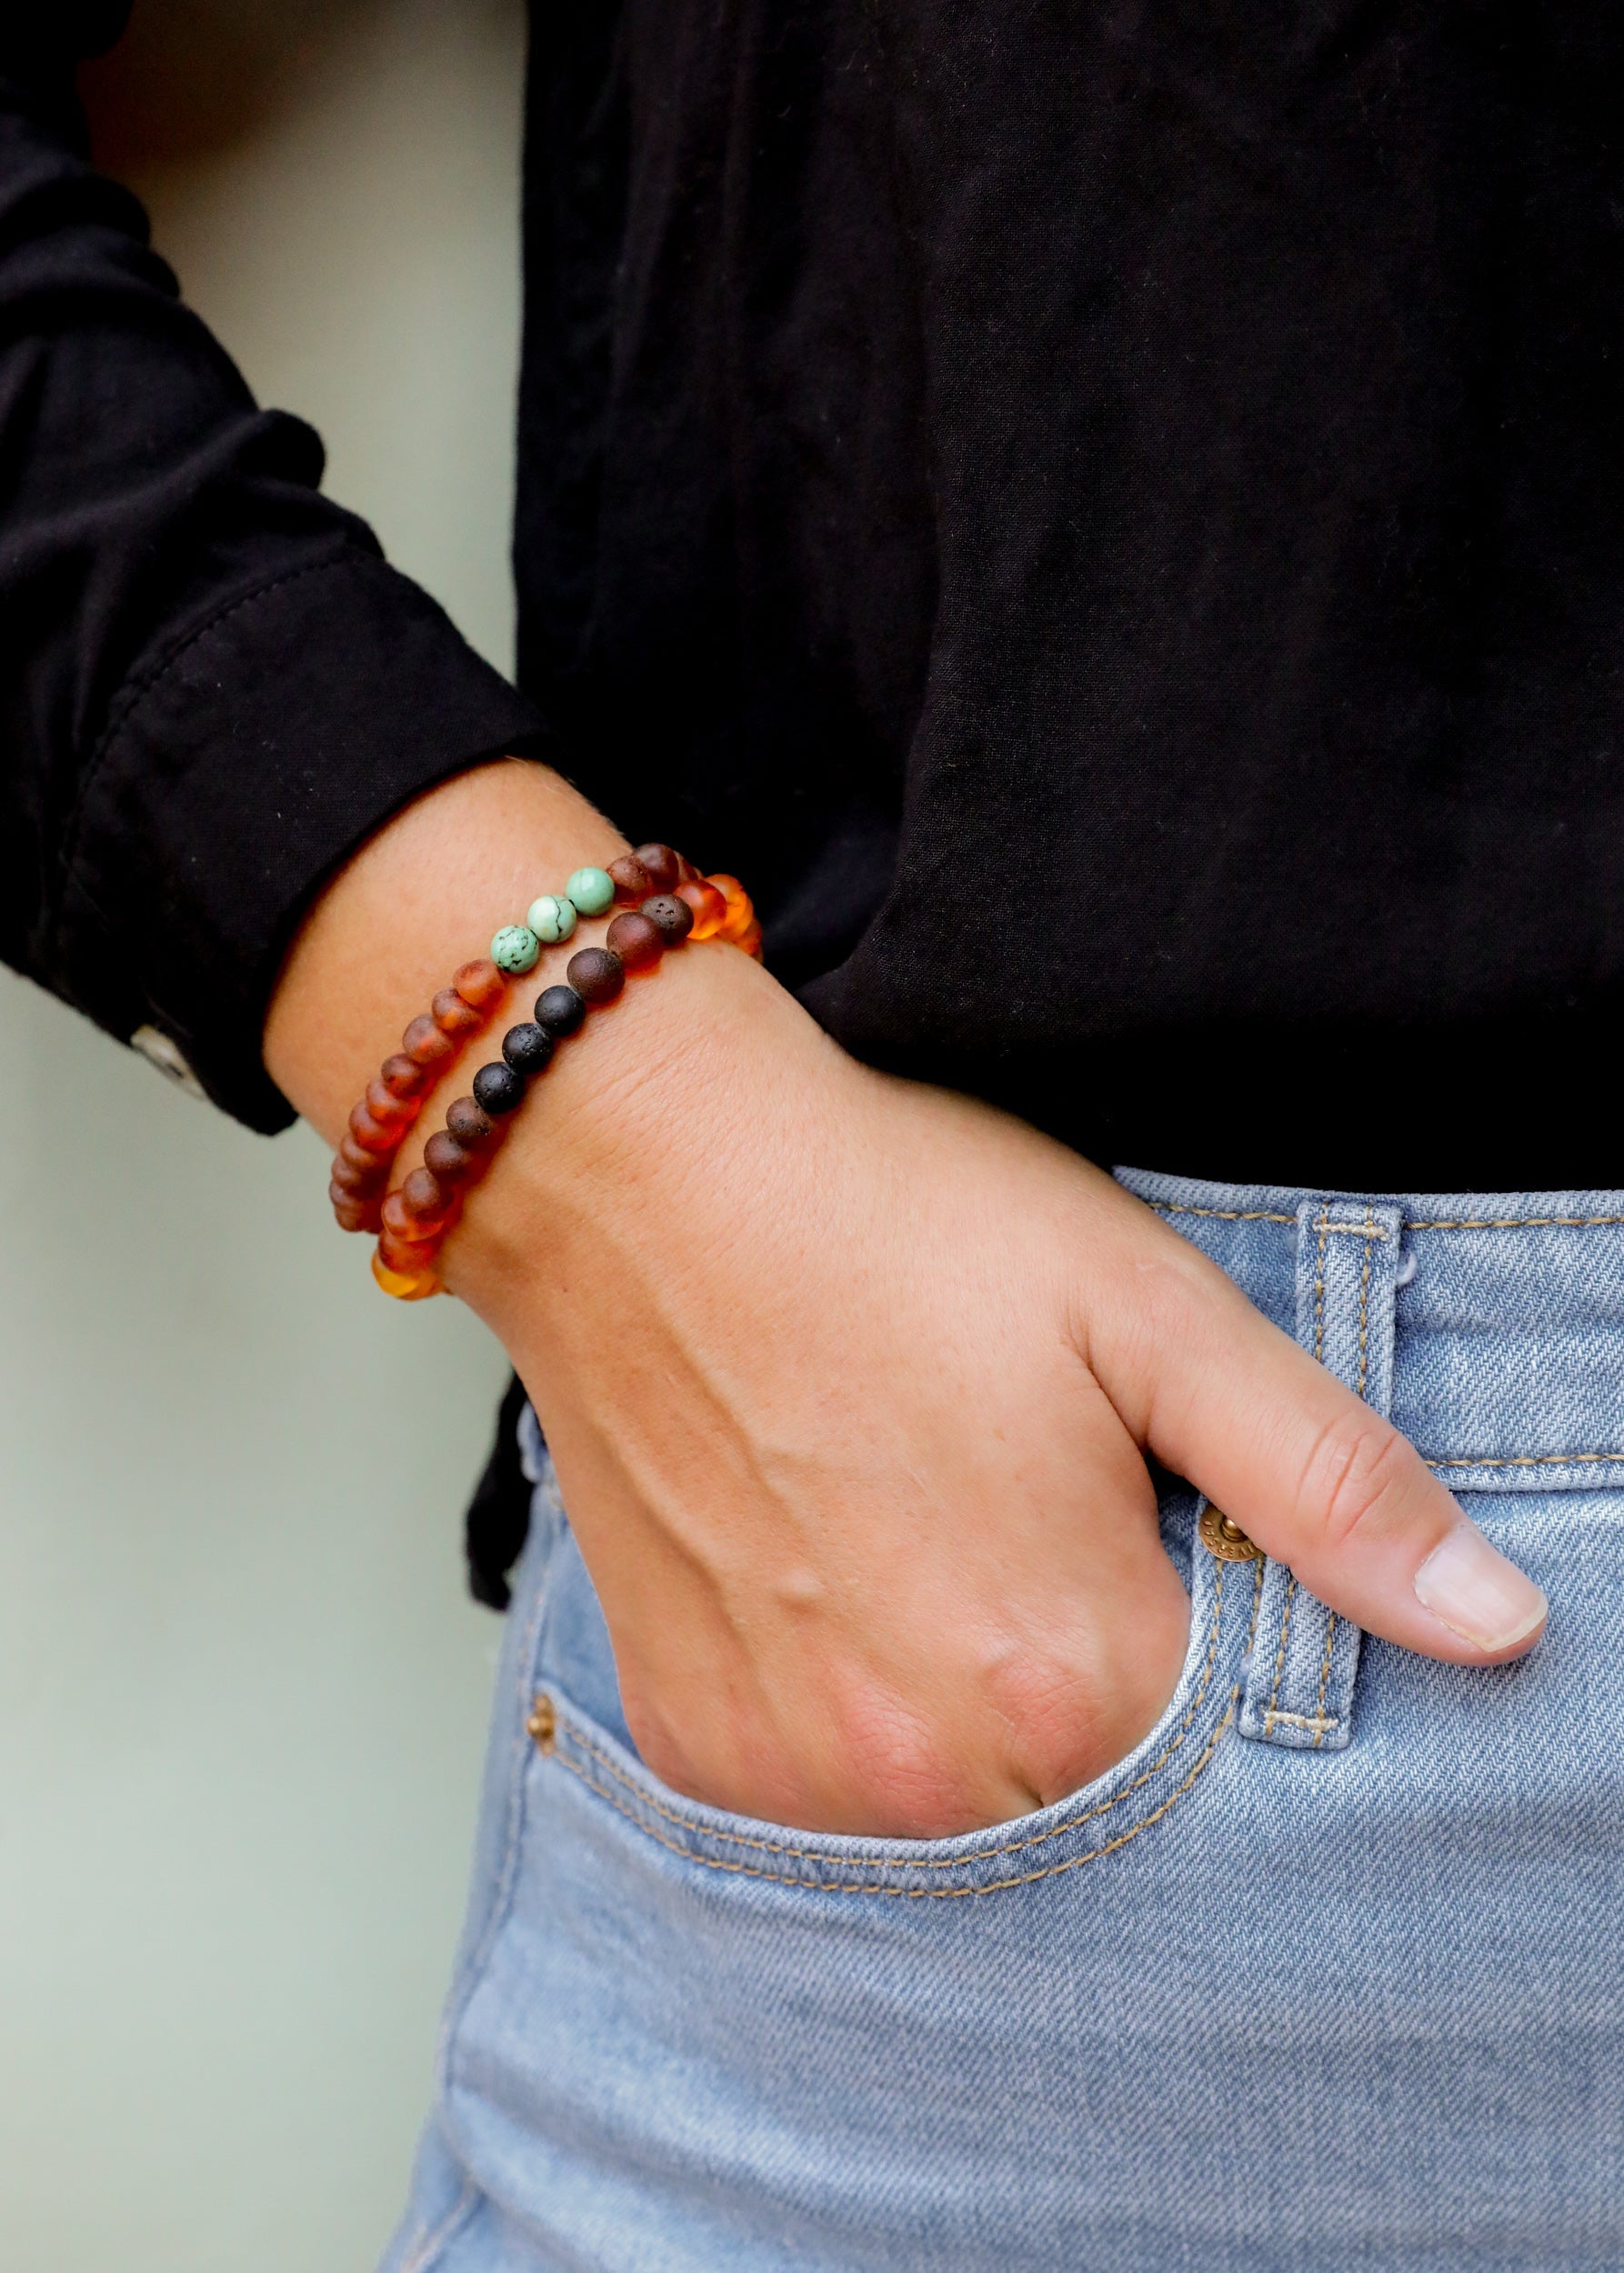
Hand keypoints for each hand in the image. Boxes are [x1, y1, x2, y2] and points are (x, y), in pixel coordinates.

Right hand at [450, 944, 1546, 1838]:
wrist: (645, 1175)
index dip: (1206, 1615)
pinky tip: (838, 1575)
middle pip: (1095, 1796)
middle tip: (1026, 1507)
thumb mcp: (1147, 1313)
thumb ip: (1329, 1484)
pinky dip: (860, 1716)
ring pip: (960, 1811)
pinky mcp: (696, 1743)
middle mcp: (922, 1769)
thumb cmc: (896, 1222)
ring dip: (975, 1707)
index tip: (1139, 1513)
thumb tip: (1498, 1625)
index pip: (1233, 1752)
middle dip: (1095, 1672)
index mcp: (1068, 1673)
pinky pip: (824, 1797)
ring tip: (925, 1532)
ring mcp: (791, 1770)